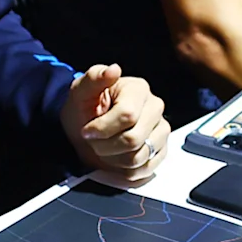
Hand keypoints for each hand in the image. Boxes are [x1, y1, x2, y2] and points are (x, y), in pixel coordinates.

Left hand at [64, 63, 168, 184]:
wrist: (86, 128)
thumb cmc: (84, 108)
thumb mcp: (80, 91)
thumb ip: (94, 78)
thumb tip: (113, 70)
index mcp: (139, 89)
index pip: (127, 116)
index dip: (103, 129)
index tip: (87, 130)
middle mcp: (155, 108)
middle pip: (134, 139)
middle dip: (106, 146)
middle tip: (95, 140)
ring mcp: (161, 131)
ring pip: (139, 157)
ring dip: (113, 159)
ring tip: (105, 148)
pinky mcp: (161, 151)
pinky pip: (144, 170)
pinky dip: (124, 171)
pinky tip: (115, 158)